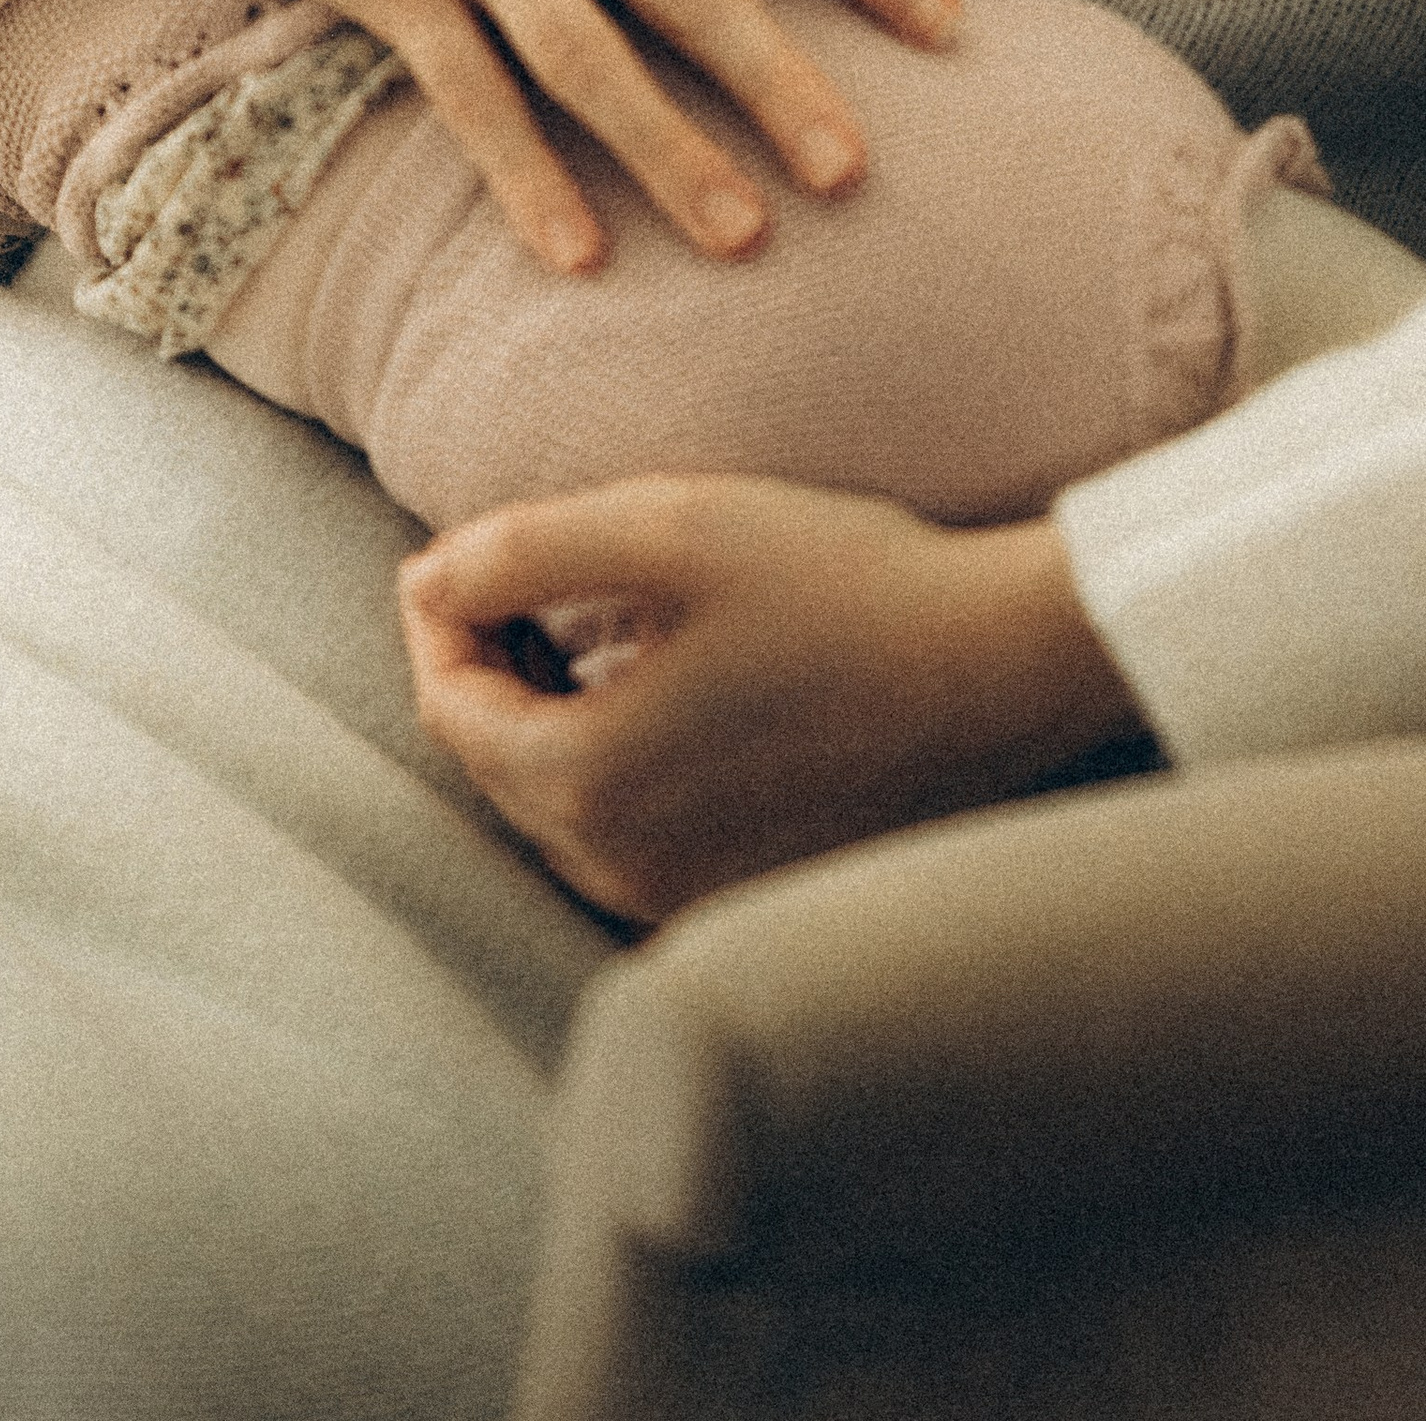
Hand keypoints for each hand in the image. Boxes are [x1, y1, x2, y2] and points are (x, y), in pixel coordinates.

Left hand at [397, 474, 1138, 921]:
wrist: (1001, 666)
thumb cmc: (842, 584)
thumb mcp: (671, 527)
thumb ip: (523, 548)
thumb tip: (424, 580)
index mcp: (590, 784)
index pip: (448, 707)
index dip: (439, 618)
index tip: (462, 554)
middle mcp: (624, 869)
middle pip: (496, 766)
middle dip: (487, 670)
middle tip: (511, 583)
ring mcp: (686, 898)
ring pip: (559, 807)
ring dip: (548, 720)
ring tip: (577, 632)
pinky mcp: (742, 898)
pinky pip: (630, 835)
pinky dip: (613, 765)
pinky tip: (658, 692)